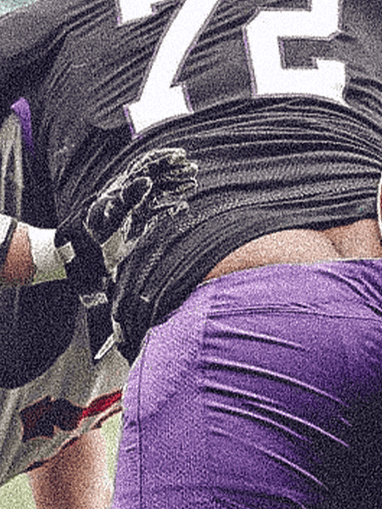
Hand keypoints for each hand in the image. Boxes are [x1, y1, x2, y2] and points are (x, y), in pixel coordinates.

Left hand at [56, 148, 197, 354]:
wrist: (61, 253)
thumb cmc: (81, 274)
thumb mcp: (92, 292)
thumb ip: (103, 312)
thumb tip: (113, 344)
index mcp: (102, 226)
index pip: (117, 205)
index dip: (131, 194)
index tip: (146, 183)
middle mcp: (112, 208)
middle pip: (135, 181)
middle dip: (158, 171)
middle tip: (184, 164)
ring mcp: (121, 204)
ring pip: (145, 179)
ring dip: (168, 173)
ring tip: (192, 168)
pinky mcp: (130, 205)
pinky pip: (152, 189)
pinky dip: (170, 182)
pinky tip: (189, 180)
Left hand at [82, 147, 196, 262]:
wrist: (94, 255)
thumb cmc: (101, 234)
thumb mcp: (115, 214)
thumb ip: (130, 196)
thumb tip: (147, 179)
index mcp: (124, 187)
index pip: (146, 166)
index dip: (163, 159)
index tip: (181, 156)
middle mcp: (131, 194)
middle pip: (156, 176)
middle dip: (175, 170)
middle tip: (194, 168)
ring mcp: (137, 207)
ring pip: (160, 192)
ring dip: (177, 186)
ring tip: (193, 184)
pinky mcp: (140, 222)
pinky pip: (160, 211)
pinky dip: (173, 208)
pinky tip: (183, 207)